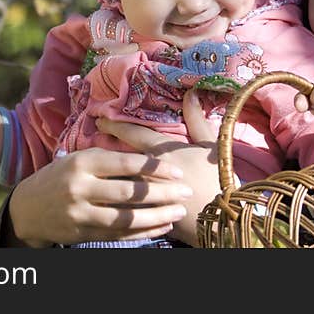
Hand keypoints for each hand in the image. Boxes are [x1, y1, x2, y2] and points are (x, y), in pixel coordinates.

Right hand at [8, 147, 192, 246]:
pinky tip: (161, 227)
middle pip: (128, 193)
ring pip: (125, 218)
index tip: (176, 170)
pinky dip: (143, 233)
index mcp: (82, 163)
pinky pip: (118, 235)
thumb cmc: (60, 176)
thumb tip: (147, 156)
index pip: (124, 163)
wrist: (27, 209)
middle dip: (161, 193)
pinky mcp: (82, 234)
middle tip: (186, 192)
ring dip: (156, 217)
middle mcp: (80, 188)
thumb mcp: (79, 159)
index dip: (153, 167)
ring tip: (178, 212)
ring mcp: (80, 214)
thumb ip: (108, 158)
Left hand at [95, 90, 220, 245]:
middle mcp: (147, 173)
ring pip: (118, 183)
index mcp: (162, 152)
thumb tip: (190, 93)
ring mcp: (145, 197)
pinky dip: (114, 201)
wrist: (224, 220)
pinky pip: (124, 207)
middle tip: (89, 143)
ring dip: (105, 176)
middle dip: (104, 150)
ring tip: (92, 170)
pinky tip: (105, 198)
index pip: (133, 135)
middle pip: (119, 159)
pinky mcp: (146, 218)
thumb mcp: (210, 145)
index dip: (116, 125)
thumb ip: (196, 120)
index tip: (100, 119)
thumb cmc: (218, 178)